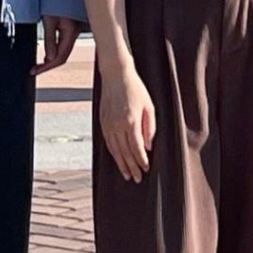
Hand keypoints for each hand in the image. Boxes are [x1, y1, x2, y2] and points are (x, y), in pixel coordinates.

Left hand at [38, 15, 82, 74]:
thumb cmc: (55, 1)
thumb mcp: (49, 20)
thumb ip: (50, 39)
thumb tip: (50, 58)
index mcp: (71, 33)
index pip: (60, 57)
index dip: (47, 66)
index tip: (35, 71)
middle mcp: (74, 34)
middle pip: (63, 57)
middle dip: (49, 66)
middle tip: (35, 70)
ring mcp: (73, 31)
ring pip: (64, 52)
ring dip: (52, 60)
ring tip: (40, 65)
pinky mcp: (70, 28)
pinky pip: (64, 45)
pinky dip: (55, 52)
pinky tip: (49, 53)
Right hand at [96, 64, 157, 181]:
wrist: (116, 74)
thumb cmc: (136, 89)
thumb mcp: (149, 106)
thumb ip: (150, 127)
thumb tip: (149, 146)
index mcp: (131, 121)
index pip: (137, 147)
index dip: (141, 160)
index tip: (146, 169)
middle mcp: (118, 125)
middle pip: (125, 152)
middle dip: (132, 167)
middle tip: (137, 178)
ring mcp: (108, 124)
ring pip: (115, 150)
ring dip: (121, 164)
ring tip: (127, 175)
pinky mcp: (102, 122)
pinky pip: (108, 142)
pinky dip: (113, 153)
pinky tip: (118, 160)